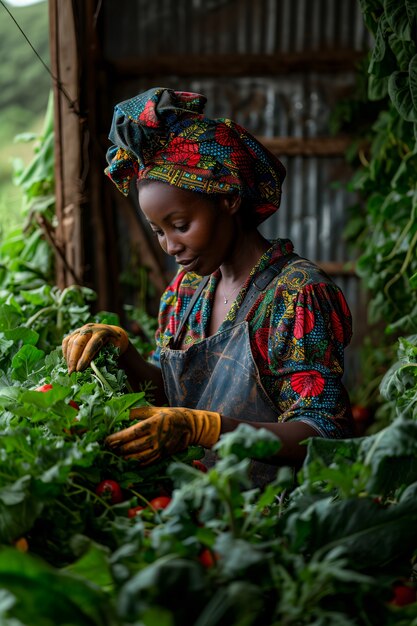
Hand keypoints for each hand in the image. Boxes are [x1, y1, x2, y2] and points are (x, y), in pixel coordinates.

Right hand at [62, 323, 128, 373]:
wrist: (114, 333)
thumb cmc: (115, 345)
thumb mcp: (114, 350)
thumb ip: (104, 357)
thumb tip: (91, 369)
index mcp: (102, 332)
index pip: (91, 345)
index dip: (84, 358)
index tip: (79, 370)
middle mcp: (91, 328)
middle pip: (78, 343)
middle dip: (73, 358)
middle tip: (71, 372)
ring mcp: (82, 329)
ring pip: (70, 342)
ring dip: (69, 357)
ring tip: (70, 370)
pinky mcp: (76, 332)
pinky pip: (67, 341)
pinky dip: (65, 352)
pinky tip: (67, 361)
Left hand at [105, 406, 220, 464]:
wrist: (191, 426)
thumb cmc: (171, 415)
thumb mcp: (156, 409)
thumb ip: (139, 412)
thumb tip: (123, 414)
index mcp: (153, 423)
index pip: (131, 433)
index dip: (117, 438)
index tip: (106, 440)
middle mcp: (156, 437)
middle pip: (132, 447)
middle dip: (117, 449)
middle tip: (106, 449)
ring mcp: (160, 448)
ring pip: (138, 457)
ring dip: (125, 458)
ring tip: (115, 456)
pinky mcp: (163, 455)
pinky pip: (147, 462)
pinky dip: (136, 463)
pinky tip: (128, 462)